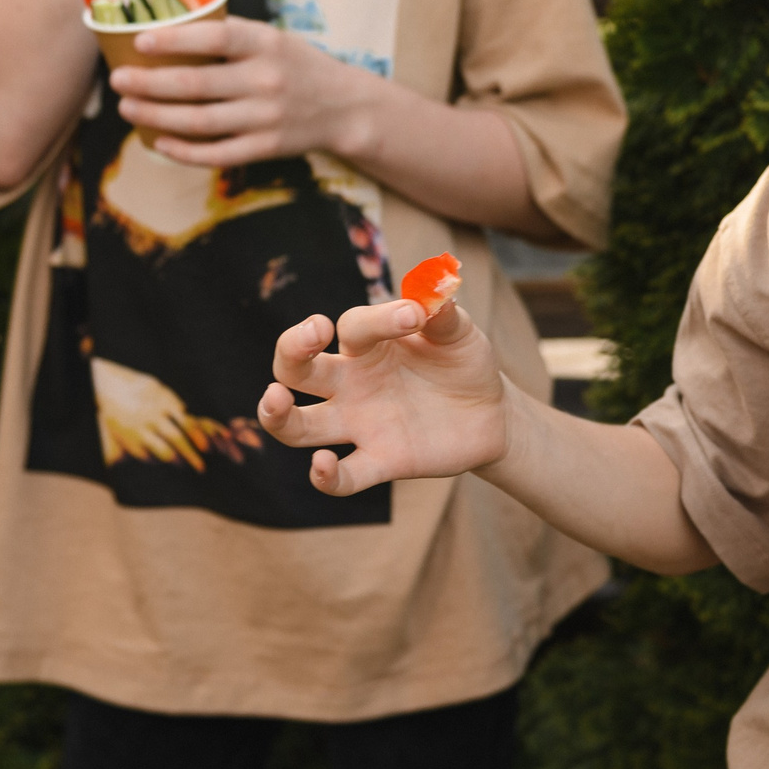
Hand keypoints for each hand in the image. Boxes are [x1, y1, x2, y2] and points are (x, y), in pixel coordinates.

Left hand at [110, 15, 370, 167]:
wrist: (343, 107)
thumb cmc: (294, 64)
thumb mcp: (271, 37)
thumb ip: (228, 32)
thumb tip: (166, 21)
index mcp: (266, 44)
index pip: (216, 37)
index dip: (175, 39)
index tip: (139, 41)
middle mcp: (267, 80)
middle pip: (197, 84)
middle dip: (149, 83)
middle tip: (117, 80)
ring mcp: (266, 118)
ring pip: (200, 121)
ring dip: (156, 117)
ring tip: (127, 108)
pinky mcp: (267, 148)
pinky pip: (218, 154)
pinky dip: (184, 152)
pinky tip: (158, 143)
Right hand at [259, 298, 508, 493]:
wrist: (491, 414)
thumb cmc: (463, 364)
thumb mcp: (459, 334)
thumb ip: (444, 315)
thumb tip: (434, 291)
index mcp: (368, 346)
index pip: (352, 326)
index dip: (379, 319)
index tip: (415, 316)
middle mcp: (351, 383)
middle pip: (296, 368)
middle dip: (292, 349)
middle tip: (314, 332)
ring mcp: (360, 425)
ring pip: (298, 426)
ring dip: (276, 415)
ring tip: (276, 398)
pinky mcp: (381, 462)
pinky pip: (343, 477)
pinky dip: (325, 478)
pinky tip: (322, 465)